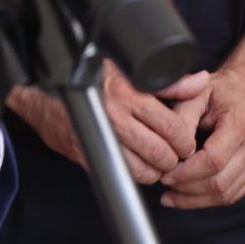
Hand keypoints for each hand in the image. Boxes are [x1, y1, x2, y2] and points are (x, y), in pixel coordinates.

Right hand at [10, 65, 206, 182]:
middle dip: (174, 158)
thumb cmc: (89, 77)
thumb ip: (168, 80)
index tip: (186, 141)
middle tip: (175, 154)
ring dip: (155, 169)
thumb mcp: (131, 70)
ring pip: (144, 170)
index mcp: (130, 93)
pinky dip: (135, 173)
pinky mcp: (89, 155)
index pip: (173, 127)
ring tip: (157, 160)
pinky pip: (123, 173)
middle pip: (161, 152)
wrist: (44, 91)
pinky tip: (137, 161)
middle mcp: (116, 117)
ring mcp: (101, 138)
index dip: (185, 140)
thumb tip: (200, 82)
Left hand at [160, 54, 244, 209]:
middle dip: (188, 189)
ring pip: (226, 194)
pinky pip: (233, 195)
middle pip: (220, 182)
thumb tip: (171, 148)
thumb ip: (182, 117)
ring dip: (195, 199)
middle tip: (165, 183)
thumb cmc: (221, 91)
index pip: (213, 160)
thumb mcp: (196, 93)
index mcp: (241, 122)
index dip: (187, 172)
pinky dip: (208, 200)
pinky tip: (187, 196)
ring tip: (171, 194)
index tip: (166, 173)